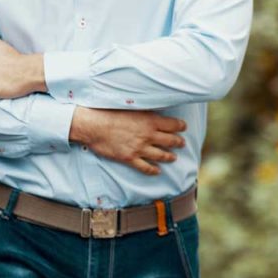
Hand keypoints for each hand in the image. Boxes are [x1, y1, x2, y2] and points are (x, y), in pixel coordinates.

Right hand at [70, 107, 186, 175]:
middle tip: (182, 143)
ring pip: (161, 155)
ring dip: (169, 156)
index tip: (184, 127)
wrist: (94, 125)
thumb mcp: (131, 107)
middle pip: (170, 141)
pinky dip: (153, 170)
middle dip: (178, 142)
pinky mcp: (130, 158)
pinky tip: (157, 171)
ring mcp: (140, 148)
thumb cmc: (109, 112)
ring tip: (173, 157)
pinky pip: (146, 167)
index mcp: (150, 120)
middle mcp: (148, 135)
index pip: (172, 124)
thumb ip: (145, 111)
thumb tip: (153, 111)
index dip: (180, 126)